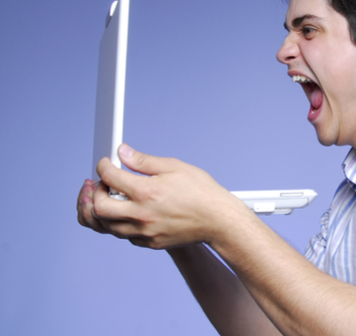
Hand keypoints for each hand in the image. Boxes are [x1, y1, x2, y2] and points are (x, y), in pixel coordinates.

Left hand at [81, 144, 252, 248]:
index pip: (110, 177)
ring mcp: (145, 232)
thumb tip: (123, 153)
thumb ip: (143, 161)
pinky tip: (125, 213)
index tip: (105, 164)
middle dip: (94, 194)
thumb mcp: (174, 167)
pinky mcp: (150, 243)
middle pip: (99, 208)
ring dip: (102, 212)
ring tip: (107, 199)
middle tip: (100, 184)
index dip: (103, 167)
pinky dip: (118, 224)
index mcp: (146, 192)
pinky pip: (124, 236)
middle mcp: (142, 215)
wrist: (219, 220)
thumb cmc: (201, 192)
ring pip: (107, 227)